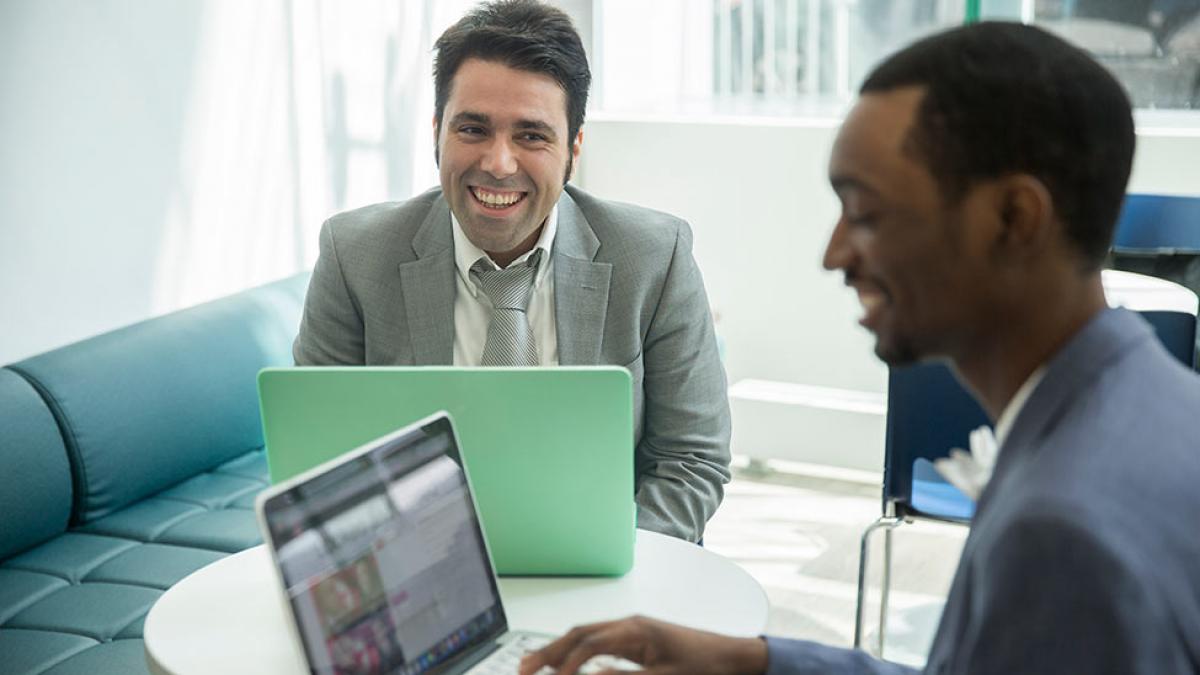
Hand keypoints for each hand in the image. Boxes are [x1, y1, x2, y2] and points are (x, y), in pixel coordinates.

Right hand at [517, 615, 768, 674]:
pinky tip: (568, 664)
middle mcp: (631, 623)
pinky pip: (599, 640)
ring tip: (534, 666)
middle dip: (548, 651)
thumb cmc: (706, 667)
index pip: (587, 644)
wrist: (735, 658)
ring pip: (586, 634)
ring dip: (559, 649)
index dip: (563, 664)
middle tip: (522, 670)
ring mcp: (634, 629)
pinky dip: (577, 651)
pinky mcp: (638, 638)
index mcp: (636, 630)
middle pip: (579, 633)